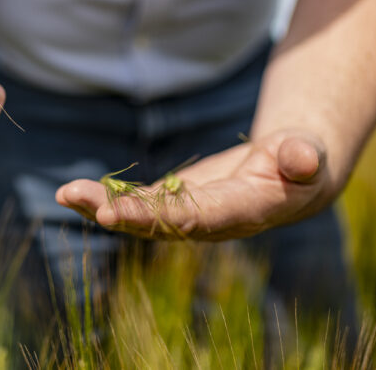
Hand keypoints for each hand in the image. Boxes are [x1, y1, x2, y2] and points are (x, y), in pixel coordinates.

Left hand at [55, 130, 335, 239]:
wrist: (296, 173)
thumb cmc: (306, 158)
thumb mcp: (310, 152)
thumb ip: (305, 156)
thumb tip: (304, 157)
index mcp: (242, 212)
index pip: (193, 219)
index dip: (153, 217)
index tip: (112, 213)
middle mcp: (210, 221)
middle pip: (157, 222)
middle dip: (115, 212)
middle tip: (72, 198)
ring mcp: (190, 214)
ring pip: (141, 215)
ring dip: (101, 206)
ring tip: (65, 194)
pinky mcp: (178, 201)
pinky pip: (138, 203)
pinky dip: (106, 198)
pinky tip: (74, 194)